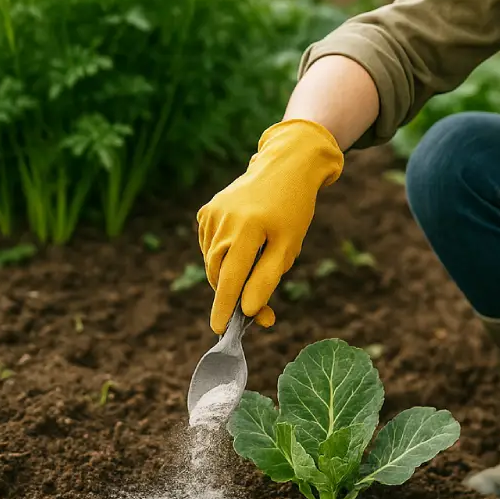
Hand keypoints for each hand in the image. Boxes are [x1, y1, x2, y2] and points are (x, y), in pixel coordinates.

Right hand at [196, 119, 343, 333]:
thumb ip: (267, 278)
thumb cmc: (293, 210)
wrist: (285, 167)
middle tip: (258, 312)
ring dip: (230, 274)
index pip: (231, 278)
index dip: (225, 307)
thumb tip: (247, 310)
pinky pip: (210, 247)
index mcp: (248, 228)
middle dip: (233, 296)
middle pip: (219, 274)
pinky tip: (244, 245)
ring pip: (213, 262)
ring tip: (259, 262)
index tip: (220, 331)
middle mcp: (224, 220)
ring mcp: (212, 215)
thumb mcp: (289, 246)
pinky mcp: (206, 211)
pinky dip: (224, 255)